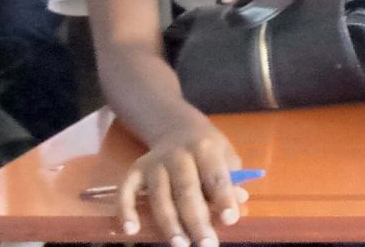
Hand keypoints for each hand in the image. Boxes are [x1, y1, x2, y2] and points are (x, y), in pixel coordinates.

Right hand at [114, 124, 245, 246]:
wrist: (177, 129)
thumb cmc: (207, 151)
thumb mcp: (226, 157)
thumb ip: (231, 180)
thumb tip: (239, 200)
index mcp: (205, 149)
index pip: (215, 176)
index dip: (224, 199)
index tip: (230, 220)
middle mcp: (177, 155)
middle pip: (186, 190)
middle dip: (197, 221)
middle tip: (206, 244)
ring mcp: (153, 163)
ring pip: (160, 196)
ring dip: (169, 224)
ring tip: (180, 244)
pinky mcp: (135, 171)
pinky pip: (126, 192)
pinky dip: (126, 210)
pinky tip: (131, 230)